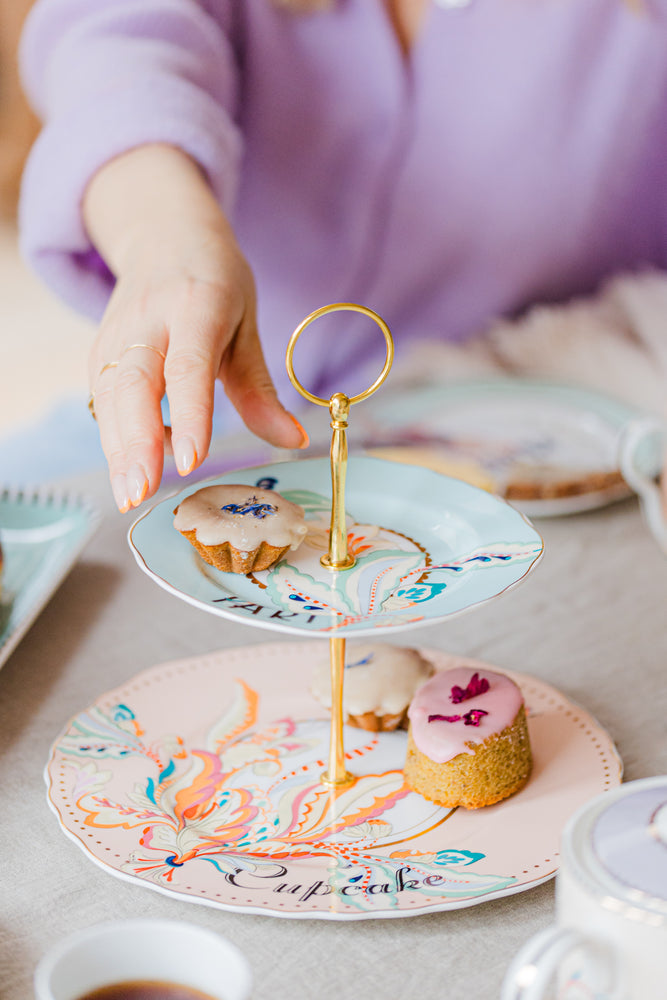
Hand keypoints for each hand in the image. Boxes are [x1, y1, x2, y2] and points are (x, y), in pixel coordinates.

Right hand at [84, 146, 306, 511]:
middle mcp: (147, 319)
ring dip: (117, 450)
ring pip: (111, 397)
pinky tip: (132, 470)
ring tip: (130, 495)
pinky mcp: (99, 353)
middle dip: (136, 442)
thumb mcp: (246, 324)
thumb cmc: (214, 282)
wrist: (162, 235)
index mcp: (195, 306)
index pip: (189, 367)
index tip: (190, 460)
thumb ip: (260, 389)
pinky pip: (104, 401)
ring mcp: (116, 335)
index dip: (188, 414)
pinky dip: (115, 439)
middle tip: (141, 493)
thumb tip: (294, 440)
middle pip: (135, 385)